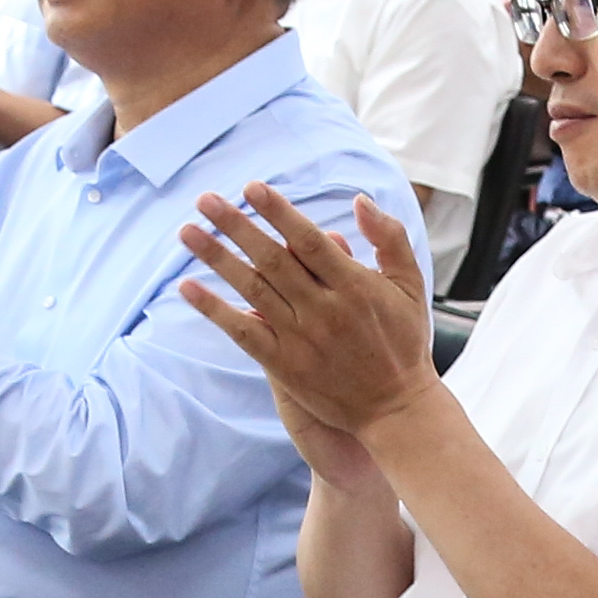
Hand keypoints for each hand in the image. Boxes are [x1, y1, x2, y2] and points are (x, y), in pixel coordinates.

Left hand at [177, 185, 444, 440]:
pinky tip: (187, 287)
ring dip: (217, 258)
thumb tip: (360, 200)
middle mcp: (325, 309)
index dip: (278, 212)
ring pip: (252, 289)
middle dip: (236, 226)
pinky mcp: (285, 366)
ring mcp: (302, 338)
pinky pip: (243, 332)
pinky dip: (214, 309)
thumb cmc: (404, 342)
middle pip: (272, 258)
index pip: (308, 239)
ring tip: (187, 232)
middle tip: (205, 199)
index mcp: (355, 284)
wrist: (396, 410)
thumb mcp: (410, 285)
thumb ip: (389, 238)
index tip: (251, 187)